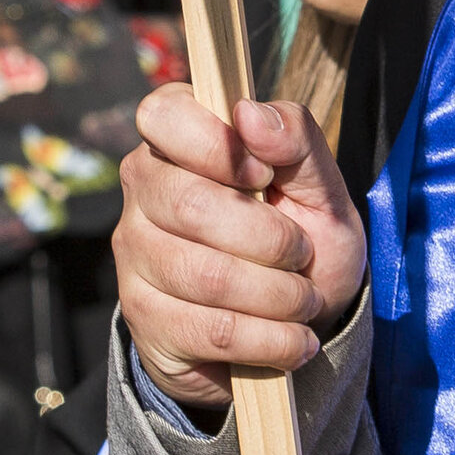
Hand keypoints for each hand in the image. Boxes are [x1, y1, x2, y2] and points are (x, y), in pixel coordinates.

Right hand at [115, 86, 365, 411]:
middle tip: (302, 253)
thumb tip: (251, 114)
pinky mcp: (146, 323)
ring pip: (206, 275)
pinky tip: (295, 340)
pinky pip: (212, 331)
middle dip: (270, 237)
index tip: (264, 174)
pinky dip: (272, 339)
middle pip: (190, 204)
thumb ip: (297, 140)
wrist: (293, 327)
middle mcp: (142, 194)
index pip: (163, 115)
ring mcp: (136, 261)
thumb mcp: (318, 186)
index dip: (218, 144)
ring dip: (279, 294)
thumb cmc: (301, 238)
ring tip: (304, 300)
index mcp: (177, 142)